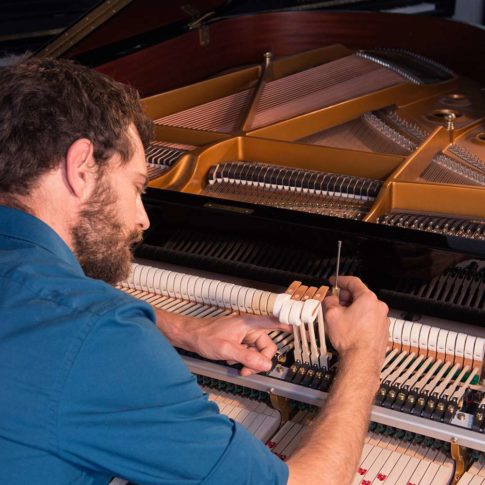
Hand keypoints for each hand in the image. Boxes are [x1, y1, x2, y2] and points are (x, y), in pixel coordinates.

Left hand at [154, 308, 290, 375]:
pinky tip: (232, 361)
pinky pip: (248, 354)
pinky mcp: (237, 343)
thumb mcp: (227, 349)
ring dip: (250, 362)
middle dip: (260, 360)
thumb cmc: (204, 336)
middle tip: (248, 370)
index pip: (273, 321)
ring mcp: (243, 336)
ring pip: (257, 352)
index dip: (287, 324)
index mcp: (249, 324)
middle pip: (266, 346)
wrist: (189, 336)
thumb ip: (248, 357)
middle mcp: (248, 328)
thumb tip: (266, 364)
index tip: (301, 325)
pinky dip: (243, 360)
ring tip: (238, 366)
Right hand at [323, 276, 388, 370]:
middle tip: (335, 303)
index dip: (341, 280)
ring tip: (342, 319)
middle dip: (345, 298)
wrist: (362, 360)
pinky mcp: (383, 331)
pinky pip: (370, 320)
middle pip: (360, 295)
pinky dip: (360, 320)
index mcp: (368, 299)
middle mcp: (378, 307)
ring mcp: (382, 319)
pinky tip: (351, 329)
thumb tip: (330, 300)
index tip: (335, 282)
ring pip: (365, 308)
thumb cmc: (350, 339)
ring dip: (353, 310)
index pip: (353, 282)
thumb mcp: (331, 315)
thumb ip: (329, 302)